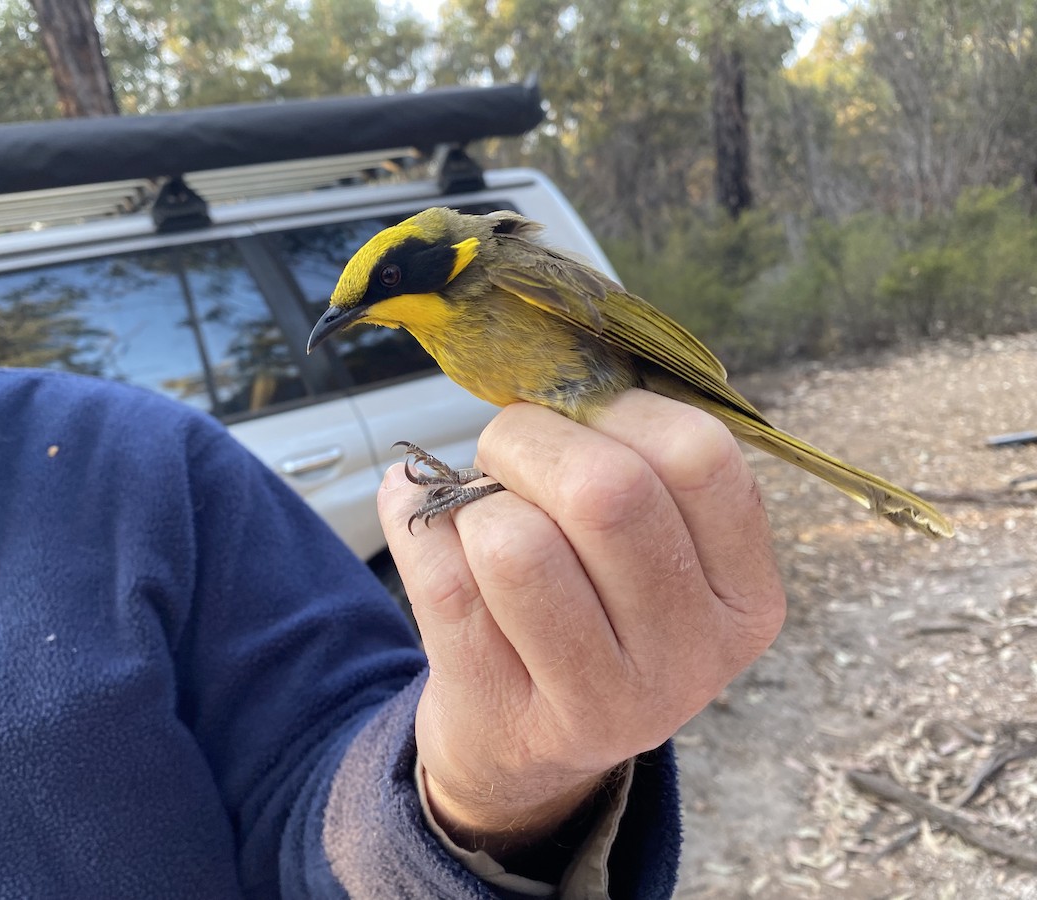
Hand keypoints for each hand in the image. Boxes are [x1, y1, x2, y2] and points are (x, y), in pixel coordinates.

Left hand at [379, 389, 785, 856]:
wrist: (527, 743)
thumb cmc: (591, 609)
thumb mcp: (648, 548)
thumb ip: (625, 456)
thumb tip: (543, 355)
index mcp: (745, 593)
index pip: (700, 452)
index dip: (617, 409)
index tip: (577, 419)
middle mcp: (693, 656)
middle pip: (606, 490)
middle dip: (528, 440)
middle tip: (505, 452)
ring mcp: (607, 701)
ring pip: (515, 543)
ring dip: (475, 501)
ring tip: (480, 514)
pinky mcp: (513, 720)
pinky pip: (443, 583)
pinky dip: (417, 530)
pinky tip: (428, 531)